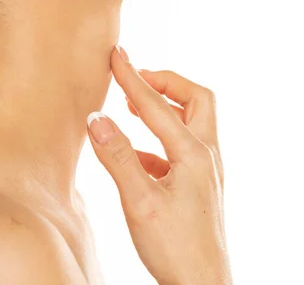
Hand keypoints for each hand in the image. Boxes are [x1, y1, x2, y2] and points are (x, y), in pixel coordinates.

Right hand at [86, 46, 231, 284]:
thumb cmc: (175, 248)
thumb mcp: (140, 201)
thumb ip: (118, 157)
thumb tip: (98, 118)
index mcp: (193, 153)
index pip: (157, 105)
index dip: (133, 77)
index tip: (116, 55)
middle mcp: (206, 156)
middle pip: (197, 100)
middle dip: (167, 83)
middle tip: (138, 78)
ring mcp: (205, 171)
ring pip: (192, 123)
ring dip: (165, 109)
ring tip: (135, 105)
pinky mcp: (198, 187)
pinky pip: (180, 150)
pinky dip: (159, 141)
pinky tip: (137, 154)